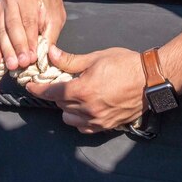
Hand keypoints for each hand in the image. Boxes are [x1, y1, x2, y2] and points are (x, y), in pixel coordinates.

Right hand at [0, 0, 64, 70]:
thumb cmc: (49, 3)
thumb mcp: (56, 16)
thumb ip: (50, 35)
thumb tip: (44, 55)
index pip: (28, 22)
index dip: (29, 42)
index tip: (32, 58)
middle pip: (12, 27)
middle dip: (16, 48)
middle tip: (20, 64)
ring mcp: (0, 7)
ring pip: (1, 32)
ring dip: (5, 51)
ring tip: (10, 66)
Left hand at [25, 45, 144, 132]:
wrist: (151, 79)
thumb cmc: (125, 64)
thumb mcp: (96, 57)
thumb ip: (71, 60)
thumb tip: (51, 54)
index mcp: (83, 90)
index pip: (51, 93)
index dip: (38, 89)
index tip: (30, 86)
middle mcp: (88, 109)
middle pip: (60, 105)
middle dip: (56, 94)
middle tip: (60, 84)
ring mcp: (97, 120)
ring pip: (70, 118)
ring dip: (67, 108)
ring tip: (75, 96)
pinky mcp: (107, 126)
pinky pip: (84, 127)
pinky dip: (80, 119)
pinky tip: (85, 108)